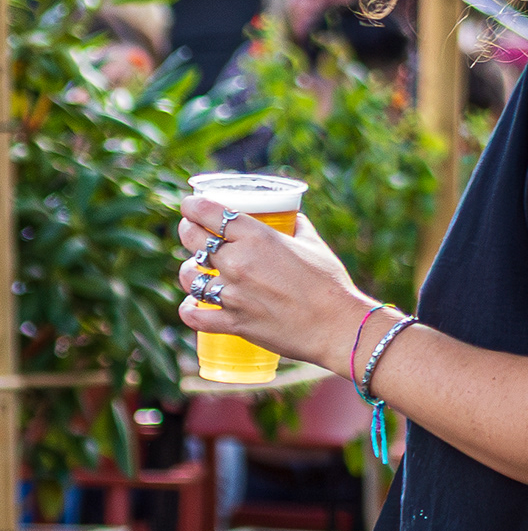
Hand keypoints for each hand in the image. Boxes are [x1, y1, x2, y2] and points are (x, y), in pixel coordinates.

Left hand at [177, 196, 378, 379]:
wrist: (336, 325)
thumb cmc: (329, 282)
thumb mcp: (314, 244)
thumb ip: (296, 227)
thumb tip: (290, 218)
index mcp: (258, 237)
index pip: (211, 213)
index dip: (193, 206)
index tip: (189, 205)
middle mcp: (238, 262)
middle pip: (192, 239)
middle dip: (187, 230)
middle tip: (190, 230)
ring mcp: (232, 294)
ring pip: (188, 276)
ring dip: (188, 270)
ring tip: (195, 270)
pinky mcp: (232, 322)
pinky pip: (193, 315)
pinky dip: (189, 309)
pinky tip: (193, 304)